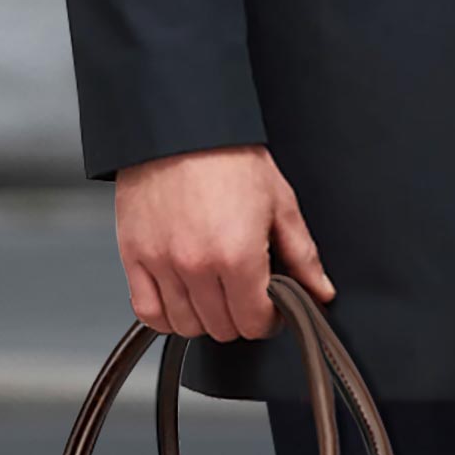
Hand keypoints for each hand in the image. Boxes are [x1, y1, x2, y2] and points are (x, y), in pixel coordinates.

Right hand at [115, 145, 334, 338]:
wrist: (180, 126)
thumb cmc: (228, 158)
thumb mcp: (281, 204)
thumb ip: (302, 256)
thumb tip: (319, 290)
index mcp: (238, 254)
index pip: (254, 323)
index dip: (268, 320)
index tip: (269, 309)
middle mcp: (197, 265)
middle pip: (222, 328)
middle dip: (240, 318)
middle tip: (244, 297)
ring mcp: (162, 263)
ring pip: (186, 325)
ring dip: (204, 319)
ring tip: (214, 296)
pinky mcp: (134, 256)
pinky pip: (149, 312)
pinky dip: (165, 316)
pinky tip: (181, 301)